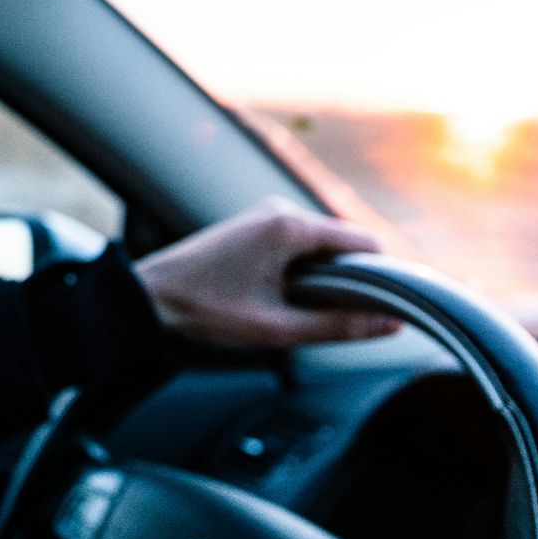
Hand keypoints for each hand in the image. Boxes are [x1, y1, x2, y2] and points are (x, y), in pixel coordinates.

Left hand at [134, 199, 400, 347]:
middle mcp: (280, 210)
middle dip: (349, 280)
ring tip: (300, 310)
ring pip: (321, 246)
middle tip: (333, 319)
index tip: (380, 309)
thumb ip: (338, 326)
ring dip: (324, 278)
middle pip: (344, 244)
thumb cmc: (204, 311)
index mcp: (289, 225)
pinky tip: (285, 297)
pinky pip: (299, 245)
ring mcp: (265, 215)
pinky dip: (304, 270)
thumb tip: (390, 325)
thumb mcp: (276, 329)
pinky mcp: (254, 227)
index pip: (365, 243)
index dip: (381, 277)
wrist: (147, 298)